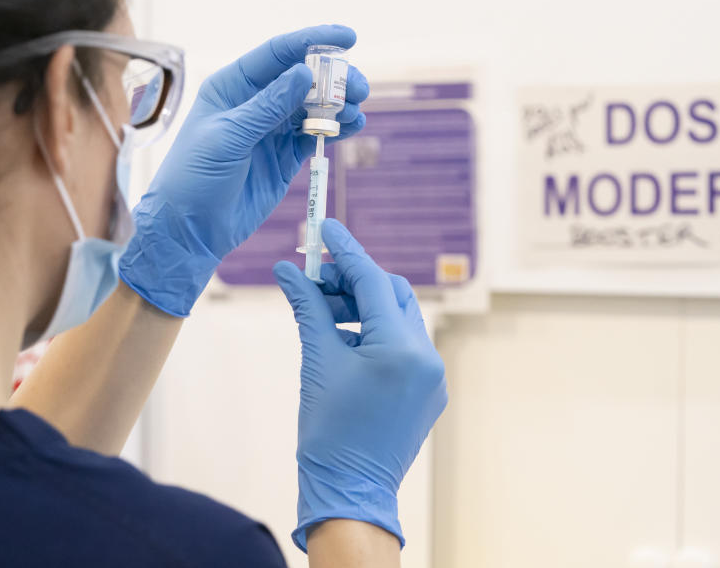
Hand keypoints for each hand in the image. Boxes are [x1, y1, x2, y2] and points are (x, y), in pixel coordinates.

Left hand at [120, 25, 369, 315]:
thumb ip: (268, 106)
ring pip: (314, 106)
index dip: (313, 41)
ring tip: (356, 110)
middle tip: (359, 86)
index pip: (277, 53)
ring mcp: (272, 130)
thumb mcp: (228, 137)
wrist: (190, 229)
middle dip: (334, 78)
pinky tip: (353, 126)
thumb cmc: (194, 177)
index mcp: (233, 86)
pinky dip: (337, 128)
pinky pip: (316, 134)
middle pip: (303, 78)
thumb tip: (305, 73)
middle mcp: (255, 102)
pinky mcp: (285, 156)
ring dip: (339, 104)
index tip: (348, 37)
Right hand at [273, 219, 448, 551]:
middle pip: (392, 295)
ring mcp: (432, 377)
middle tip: (318, 277)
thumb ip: (308, 308)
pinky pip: (405, 347)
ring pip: (399, 321)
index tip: (326, 227)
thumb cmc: (328, 432)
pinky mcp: (429, 392)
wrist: (350, 492)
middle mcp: (427, 358)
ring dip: (363, 309)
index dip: (346, 251)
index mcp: (401, 348)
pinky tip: (345, 340)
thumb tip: (287, 271)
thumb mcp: (317, 361)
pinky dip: (376, 335)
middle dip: (355, 281)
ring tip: (324, 312)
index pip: (373, 281)